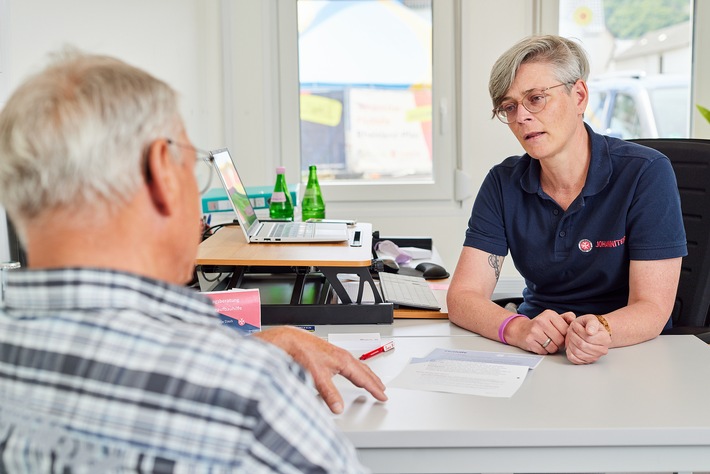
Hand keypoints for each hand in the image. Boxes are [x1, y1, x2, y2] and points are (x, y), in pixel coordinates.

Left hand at [254, 326, 387, 413]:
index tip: (383, 396)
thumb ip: (329, 394)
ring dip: (367, 374)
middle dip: (374, 381)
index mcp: (344, 361)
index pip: (364, 378)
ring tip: (372, 381)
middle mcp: (343, 356)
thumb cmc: (303, 353)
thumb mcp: (318, 377)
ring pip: (357, 365)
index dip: (374, 389)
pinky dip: (357, 369)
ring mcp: (337, 353)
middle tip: (383, 390)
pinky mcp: (330, 353)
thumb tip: (338, 408)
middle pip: (364, 370)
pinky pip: (350, 363)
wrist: (291, 341)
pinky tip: (352, 371)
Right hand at [514, 310, 575, 354]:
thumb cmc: (539, 325)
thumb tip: (575, 320)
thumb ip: (566, 318)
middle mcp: (541, 321)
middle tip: (553, 340)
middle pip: (560, 340)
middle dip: (559, 343)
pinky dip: (544, 351)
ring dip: (552, 348)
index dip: (565, 335)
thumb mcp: (552, 318)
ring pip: (553, 347)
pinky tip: (540, 344)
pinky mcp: (529, 341)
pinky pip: (544, 351)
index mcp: (549, 314)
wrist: (520, 329)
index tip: (560, 335)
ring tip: (546, 342)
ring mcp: (534, 331)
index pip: (566, 330)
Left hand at [565, 314, 611, 363]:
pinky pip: (573, 358)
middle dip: (573, 336)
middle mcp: (602, 350)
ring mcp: (595, 357)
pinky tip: (572, 344)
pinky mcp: (586, 362)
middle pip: (581, 345)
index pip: (588, 337)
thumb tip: (590, 332)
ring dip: (571, 342)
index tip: (575, 325)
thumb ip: (592, 323)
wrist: (589, 333)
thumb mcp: (591, 319)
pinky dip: (569, 351)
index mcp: (605, 339)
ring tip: (571, 336)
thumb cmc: (589, 325)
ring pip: (577, 352)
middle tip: (571, 330)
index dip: (578, 330)